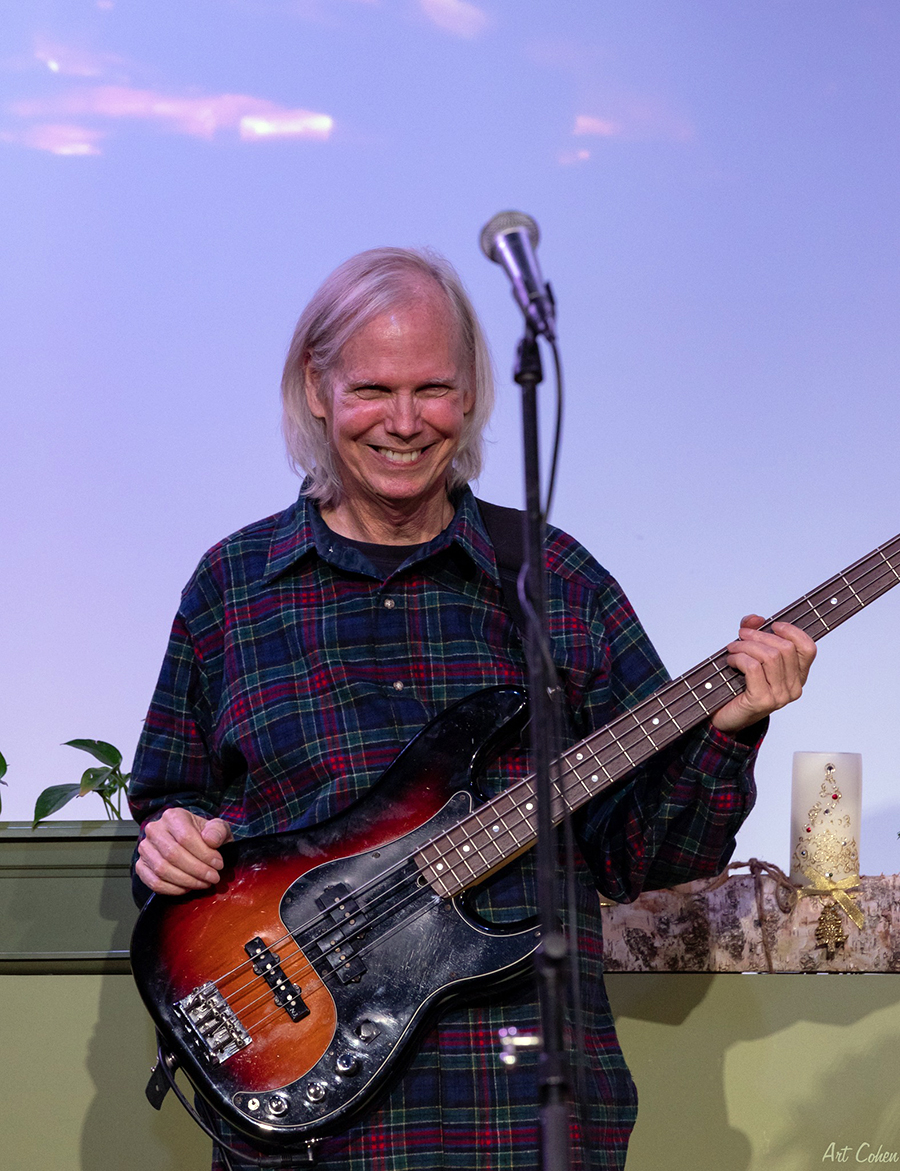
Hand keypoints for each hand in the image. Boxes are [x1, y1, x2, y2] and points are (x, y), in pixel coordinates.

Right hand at [136, 807, 233, 896]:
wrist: (190, 842)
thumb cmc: (203, 835)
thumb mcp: (217, 828)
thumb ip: (218, 831)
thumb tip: (211, 840)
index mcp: (173, 816)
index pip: (185, 837)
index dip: (204, 854)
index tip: (218, 864)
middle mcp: (155, 830)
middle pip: (173, 854)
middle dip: (197, 870)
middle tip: (213, 877)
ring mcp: (145, 848)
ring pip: (162, 870)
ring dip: (186, 881)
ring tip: (203, 883)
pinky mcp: (140, 865)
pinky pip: (154, 882)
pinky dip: (172, 889)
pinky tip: (187, 888)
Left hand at [711, 614, 816, 734]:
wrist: (727, 716)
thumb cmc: (740, 686)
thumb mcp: (750, 655)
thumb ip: (755, 634)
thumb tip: (755, 618)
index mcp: (798, 676)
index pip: (808, 649)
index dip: (792, 631)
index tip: (773, 625)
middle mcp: (793, 687)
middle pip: (785, 648)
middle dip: (759, 635)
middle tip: (741, 635)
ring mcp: (780, 696)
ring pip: (770, 656)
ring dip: (746, 646)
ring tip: (733, 649)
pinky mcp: (763, 700)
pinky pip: (754, 668)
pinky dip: (739, 658)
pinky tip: (731, 661)